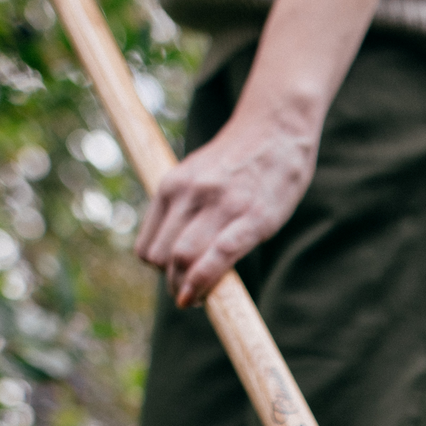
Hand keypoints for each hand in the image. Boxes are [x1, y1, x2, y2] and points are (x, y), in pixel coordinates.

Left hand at [136, 111, 317, 307]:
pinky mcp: (250, 219)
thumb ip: (186, 209)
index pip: (148, 247)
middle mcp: (189, 195)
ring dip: (186, 288)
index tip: (176, 279)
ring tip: (199, 298)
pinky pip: (218, 257)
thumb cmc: (241, 160)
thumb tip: (180, 254)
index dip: (159, 272)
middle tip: (190, 296)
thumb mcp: (200, 178)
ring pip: (182, 260)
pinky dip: (204, 282)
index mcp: (172, 186)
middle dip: (173, 284)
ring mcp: (219, 206)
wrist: (277, 127)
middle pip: (162, 258)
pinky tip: (203, 298)